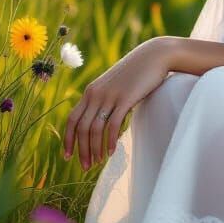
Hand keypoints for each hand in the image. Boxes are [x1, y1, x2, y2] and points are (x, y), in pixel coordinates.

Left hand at [63, 36, 178, 170]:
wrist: (155, 56)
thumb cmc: (138, 72)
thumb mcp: (116, 85)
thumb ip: (107, 99)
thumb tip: (103, 119)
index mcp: (91, 92)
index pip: (72, 120)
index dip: (68, 140)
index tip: (68, 156)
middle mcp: (95, 94)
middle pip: (81, 128)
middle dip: (81, 150)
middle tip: (86, 167)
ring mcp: (110, 96)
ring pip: (94, 129)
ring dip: (94, 149)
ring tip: (98, 162)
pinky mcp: (125, 99)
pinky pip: (112, 125)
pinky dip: (109, 141)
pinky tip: (112, 151)